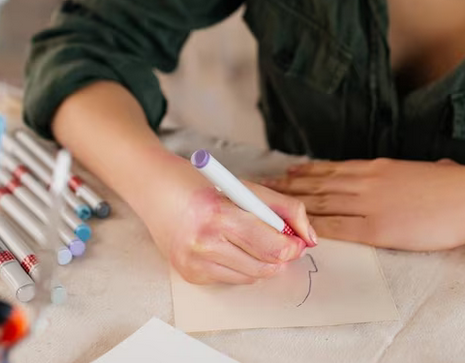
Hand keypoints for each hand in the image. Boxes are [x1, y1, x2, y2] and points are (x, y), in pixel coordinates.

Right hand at [135, 164, 316, 284]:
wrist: (155, 192)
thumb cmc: (200, 185)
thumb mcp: (244, 187)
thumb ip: (283, 208)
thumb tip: (309, 237)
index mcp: (218, 215)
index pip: (270, 244)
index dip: (291, 245)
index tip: (298, 241)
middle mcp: (203, 243)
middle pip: (264, 265)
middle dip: (280, 256)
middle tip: (283, 243)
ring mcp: (194, 263)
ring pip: (251, 276)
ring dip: (261, 262)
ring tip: (252, 240)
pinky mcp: (189, 275)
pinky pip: (231, 279)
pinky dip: (239, 266)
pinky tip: (227, 246)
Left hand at [262, 158, 464, 251]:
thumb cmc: (463, 187)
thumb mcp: (437, 170)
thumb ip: (426, 171)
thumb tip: (440, 168)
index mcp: (379, 167)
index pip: (332, 168)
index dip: (306, 172)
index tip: (287, 172)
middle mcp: (367, 181)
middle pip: (317, 184)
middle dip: (287, 187)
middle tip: (262, 187)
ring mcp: (369, 204)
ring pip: (320, 203)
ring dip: (291, 206)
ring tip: (268, 206)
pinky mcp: (376, 228)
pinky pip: (337, 228)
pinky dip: (313, 229)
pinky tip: (296, 230)